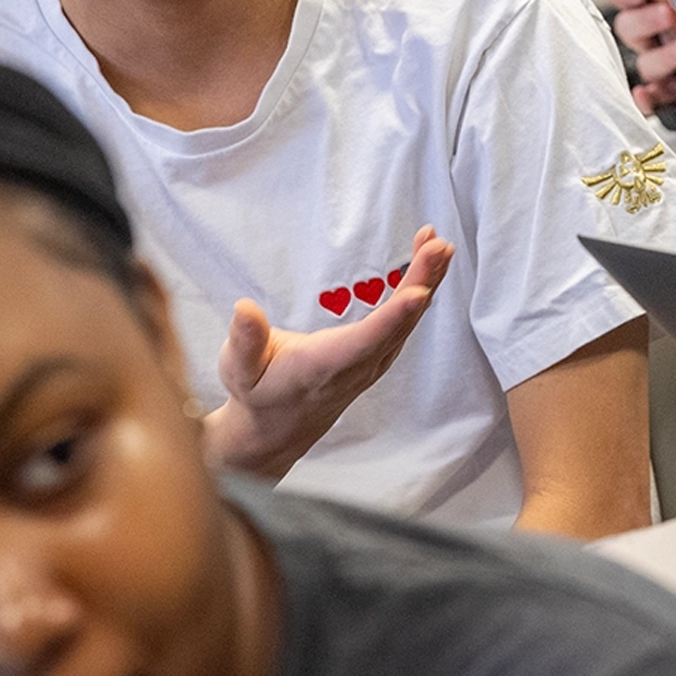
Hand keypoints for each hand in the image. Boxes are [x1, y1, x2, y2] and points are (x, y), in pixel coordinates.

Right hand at [204, 226, 453, 481]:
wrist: (274, 430)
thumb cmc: (256, 393)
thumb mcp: (238, 369)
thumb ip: (244, 342)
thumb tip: (244, 309)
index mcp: (323, 367)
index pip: (365, 340)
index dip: (394, 316)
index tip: (420, 291)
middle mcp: (355, 367)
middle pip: (396, 324)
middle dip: (421, 282)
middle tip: (438, 245)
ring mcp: (370, 364)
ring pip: (406, 322)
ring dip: (425, 281)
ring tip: (437, 245)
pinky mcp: (375, 357)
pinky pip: (402, 323)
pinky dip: (418, 292)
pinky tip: (426, 268)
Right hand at [603, 0, 675, 115]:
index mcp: (652, 3)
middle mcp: (650, 33)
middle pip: (629, 27)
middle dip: (645, 19)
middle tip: (668, 13)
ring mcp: (657, 62)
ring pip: (643, 62)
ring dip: (659, 56)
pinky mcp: (669, 92)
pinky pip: (649, 100)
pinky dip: (646, 100)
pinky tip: (652, 95)